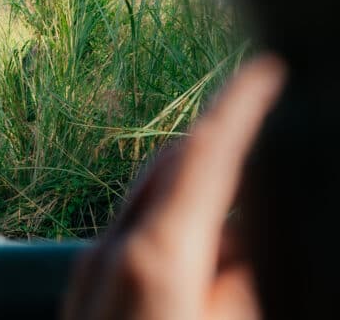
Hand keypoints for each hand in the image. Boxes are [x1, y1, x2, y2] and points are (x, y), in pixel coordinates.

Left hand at [61, 54, 284, 319]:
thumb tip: (241, 240)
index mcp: (154, 254)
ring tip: (237, 265)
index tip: (265, 67)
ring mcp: (91, 267)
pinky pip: (135, 240)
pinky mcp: (83, 287)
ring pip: (157, 209)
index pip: (205, 156)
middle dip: (224, 158)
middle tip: (269, 155)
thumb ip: (236, 283)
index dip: (239, 105)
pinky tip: (196, 279)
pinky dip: (174, 240)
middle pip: (177, 174)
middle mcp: (112, 249)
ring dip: (202, 215)